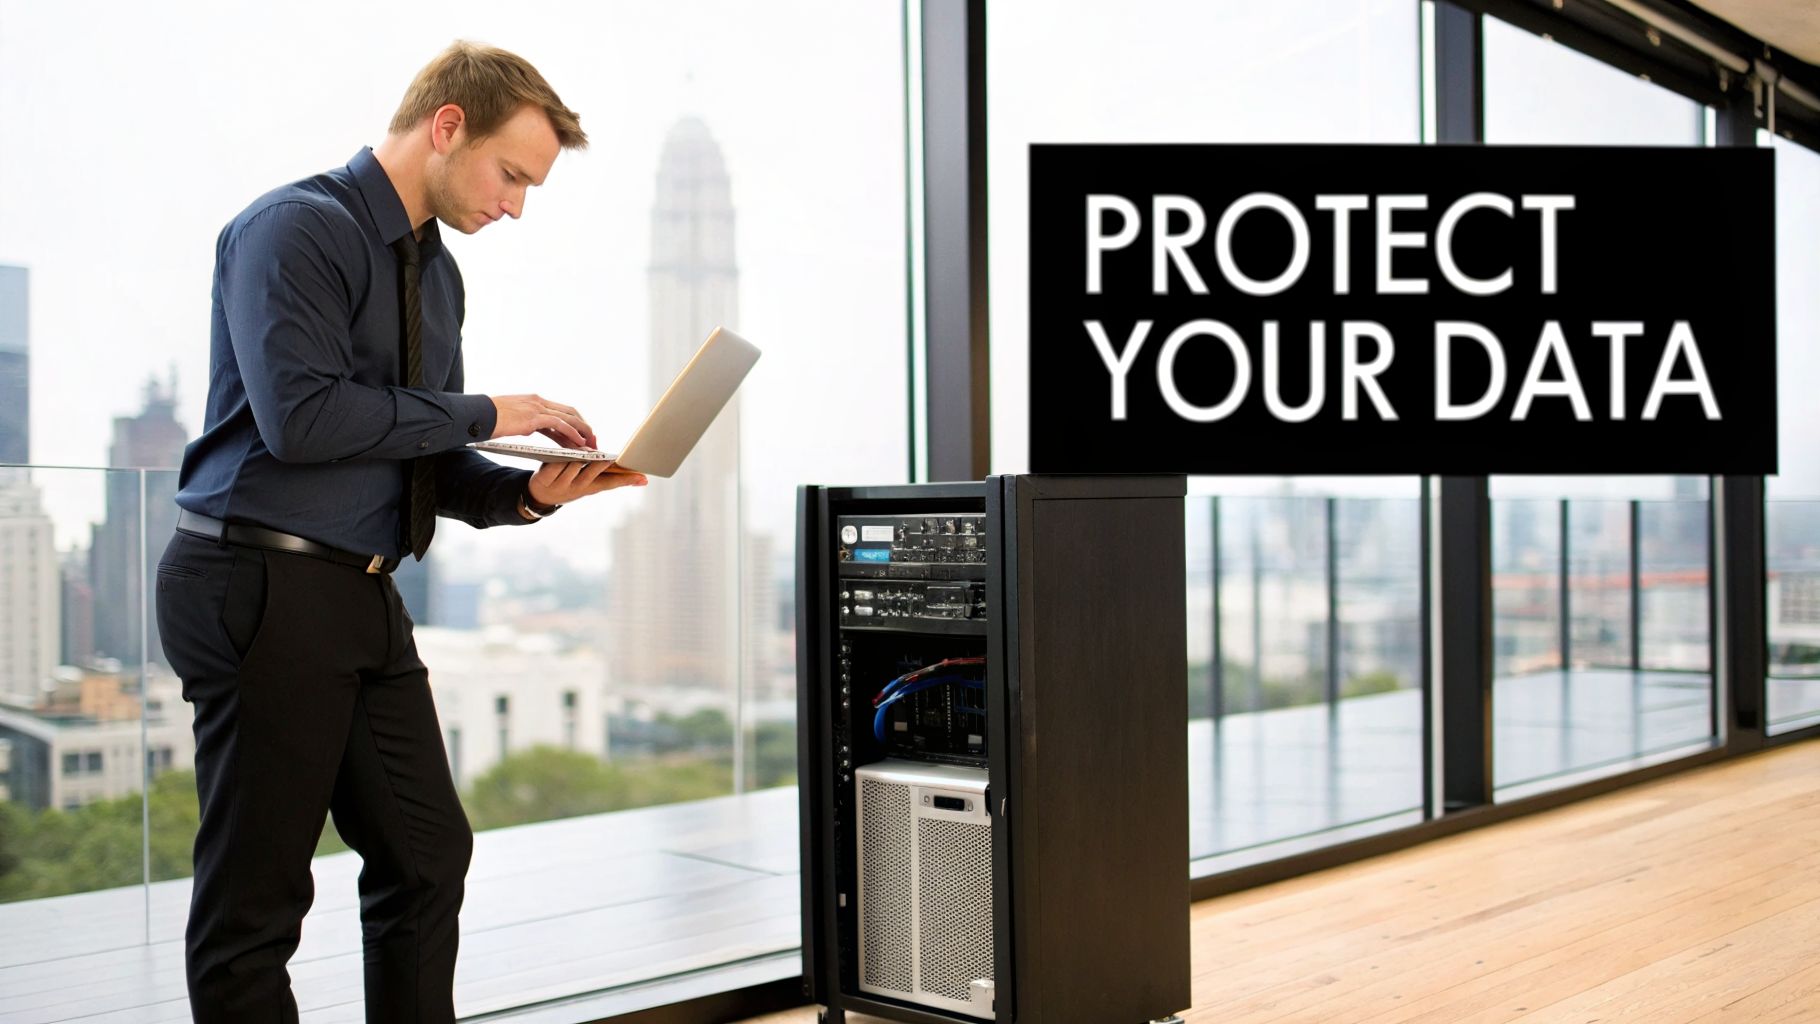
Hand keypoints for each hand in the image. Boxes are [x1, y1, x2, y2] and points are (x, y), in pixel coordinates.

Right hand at [489, 394, 597, 448]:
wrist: (477, 414)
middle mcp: (538, 401)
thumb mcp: (513, 419)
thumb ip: (526, 422)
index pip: (561, 410)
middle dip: (584, 427)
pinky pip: (559, 424)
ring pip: (569, 417)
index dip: (575, 422)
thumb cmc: (490, 418)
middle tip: (592, 441)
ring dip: (582, 431)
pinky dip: (572, 433)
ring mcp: (537, 408)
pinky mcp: (533, 417)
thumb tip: (532, 429)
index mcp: (534, 401)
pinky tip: (578, 442)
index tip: (583, 435)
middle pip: (570, 412)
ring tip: (590, 445)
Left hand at [527, 460, 647, 507]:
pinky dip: (563, 457)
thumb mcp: (584, 481)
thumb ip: (599, 471)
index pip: (612, 483)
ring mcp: (561, 484)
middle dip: (604, 464)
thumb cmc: (566, 482)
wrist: (538, 495)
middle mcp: (577, 488)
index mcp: (590, 488)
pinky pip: (556, 465)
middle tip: (612, 457)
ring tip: (589, 450)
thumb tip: (615, 460)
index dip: (627, 480)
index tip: (643, 478)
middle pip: (595, 473)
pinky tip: (568, 452)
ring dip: (583, 456)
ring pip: (575, 466)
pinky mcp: (545, 478)